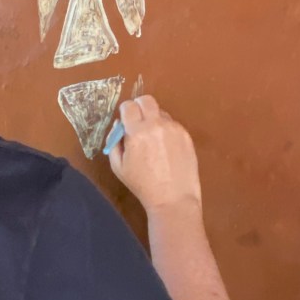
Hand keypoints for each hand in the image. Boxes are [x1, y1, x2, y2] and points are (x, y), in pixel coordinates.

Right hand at [109, 94, 202, 212]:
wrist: (173, 198)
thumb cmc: (142, 185)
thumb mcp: (118, 166)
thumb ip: (114, 141)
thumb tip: (119, 125)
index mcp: (137, 132)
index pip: (129, 106)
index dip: (124, 112)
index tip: (125, 121)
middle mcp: (156, 125)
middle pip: (146, 100)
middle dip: (139, 107)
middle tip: (137, 122)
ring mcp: (174, 129)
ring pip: (160, 112)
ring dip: (153, 119)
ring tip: (153, 141)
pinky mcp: (186, 135)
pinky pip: (172, 124)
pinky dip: (165, 130)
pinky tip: (165, 148)